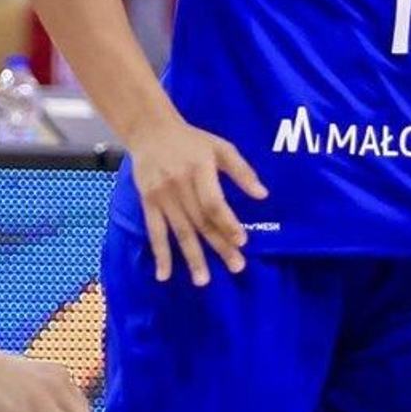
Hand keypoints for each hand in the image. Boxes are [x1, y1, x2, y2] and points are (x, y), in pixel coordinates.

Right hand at [130, 119, 267, 286]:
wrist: (149, 131)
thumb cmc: (191, 140)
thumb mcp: (220, 147)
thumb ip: (241, 170)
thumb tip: (262, 195)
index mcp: (199, 168)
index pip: (213, 202)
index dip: (227, 223)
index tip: (242, 241)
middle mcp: (179, 183)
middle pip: (200, 220)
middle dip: (218, 246)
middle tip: (236, 266)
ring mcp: (161, 195)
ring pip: (180, 230)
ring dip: (192, 257)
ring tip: (203, 280)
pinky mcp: (148, 202)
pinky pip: (155, 232)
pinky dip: (160, 254)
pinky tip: (165, 274)